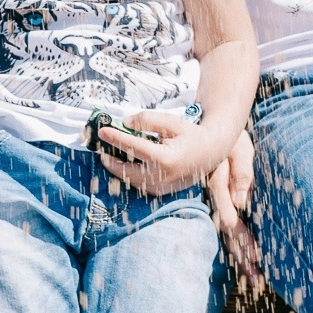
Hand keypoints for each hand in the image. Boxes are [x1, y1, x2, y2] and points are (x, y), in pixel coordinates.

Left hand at [94, 109, 225, 196]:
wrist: (211, 152)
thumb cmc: (191, 135)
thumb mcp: (171, 122)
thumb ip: (147, 120)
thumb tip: (125, 122)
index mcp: (165, 159)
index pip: (133, 147)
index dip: (115, 138)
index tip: (102, 132)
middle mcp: (162, 177)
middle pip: (126, 170)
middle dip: (110, 160)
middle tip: (101, 149)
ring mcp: (162, 187)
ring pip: (131, 181)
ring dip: (118, 169)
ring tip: (109, 156)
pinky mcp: (162, 192)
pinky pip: (140, 185)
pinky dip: (129, 176)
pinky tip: (123, 166)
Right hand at [207, 127, 264, 291]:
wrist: (216, 132)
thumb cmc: (231, 139)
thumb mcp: (239, 149)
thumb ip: (242, 172)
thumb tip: (243, 202)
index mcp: (220, 190)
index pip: (232, 222)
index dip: (244, 242)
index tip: (256, 259)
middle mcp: (217, 202)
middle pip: (229, 237)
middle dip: (243, 260)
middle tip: (257, 284)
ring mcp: (218, 205)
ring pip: (228, 237)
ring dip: (241, 259)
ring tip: (255, 280)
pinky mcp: (223, 205)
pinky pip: (230, 228)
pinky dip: (238, 246)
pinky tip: (247, 260)